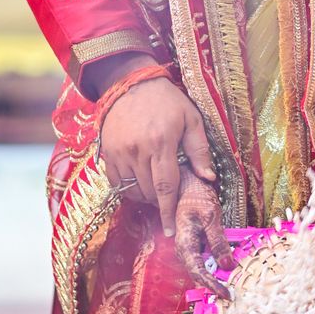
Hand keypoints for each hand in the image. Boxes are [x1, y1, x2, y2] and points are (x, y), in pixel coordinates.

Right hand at [100, 75, 214, 237]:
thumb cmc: (167, 101)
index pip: (165, 186)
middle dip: (160, 203)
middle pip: (148, 192)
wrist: (130, 83)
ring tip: (156, 189)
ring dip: (145, 197)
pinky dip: (128, 189)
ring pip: (131, 190)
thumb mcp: (191, 119)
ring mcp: (118, 152)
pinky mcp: (106, 153)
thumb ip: (200, 150)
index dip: (168, 211)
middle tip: (169, 199)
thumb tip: (209, 179)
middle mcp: (137, 150)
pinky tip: (139, 183)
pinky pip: (115, 183)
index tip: (169, 230)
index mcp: (161, 143)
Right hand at [174, 167, 234, 298]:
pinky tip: (223, 272)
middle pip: (197, 274)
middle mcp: (182, 249)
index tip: (227, 295)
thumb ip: (218, 241)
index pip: (198, 272)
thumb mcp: (212, 217)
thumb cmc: (197, 197)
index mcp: (184, 243)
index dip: (212, 285)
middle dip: (213, 286)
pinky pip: (200, 261)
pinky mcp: (192, 244)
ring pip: (198, 269)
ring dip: (212, 279)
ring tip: (228, 289)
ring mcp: (186, 247)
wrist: (185, 184)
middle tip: (231, 296)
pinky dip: (212, 268)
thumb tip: (227, 265)